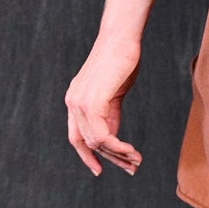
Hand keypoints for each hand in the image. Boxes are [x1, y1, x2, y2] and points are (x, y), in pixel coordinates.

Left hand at [65, 33, 142, 176]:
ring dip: (118, 155)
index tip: (100, 169)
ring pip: (97, 142)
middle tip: (132, 168)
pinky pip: (102, 136)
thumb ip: (109, 114)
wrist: (122, 38)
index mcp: (75, 100)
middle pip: (88, 143)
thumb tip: (111, 136)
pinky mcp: (92, 102)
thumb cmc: (121, 60)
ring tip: (136, 160)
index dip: (87, 156)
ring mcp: (79, 103)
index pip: (76, 137)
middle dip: (111, 159)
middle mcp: (72, 103)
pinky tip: (131, 150)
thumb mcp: (113, 92)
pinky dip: (118, 147)